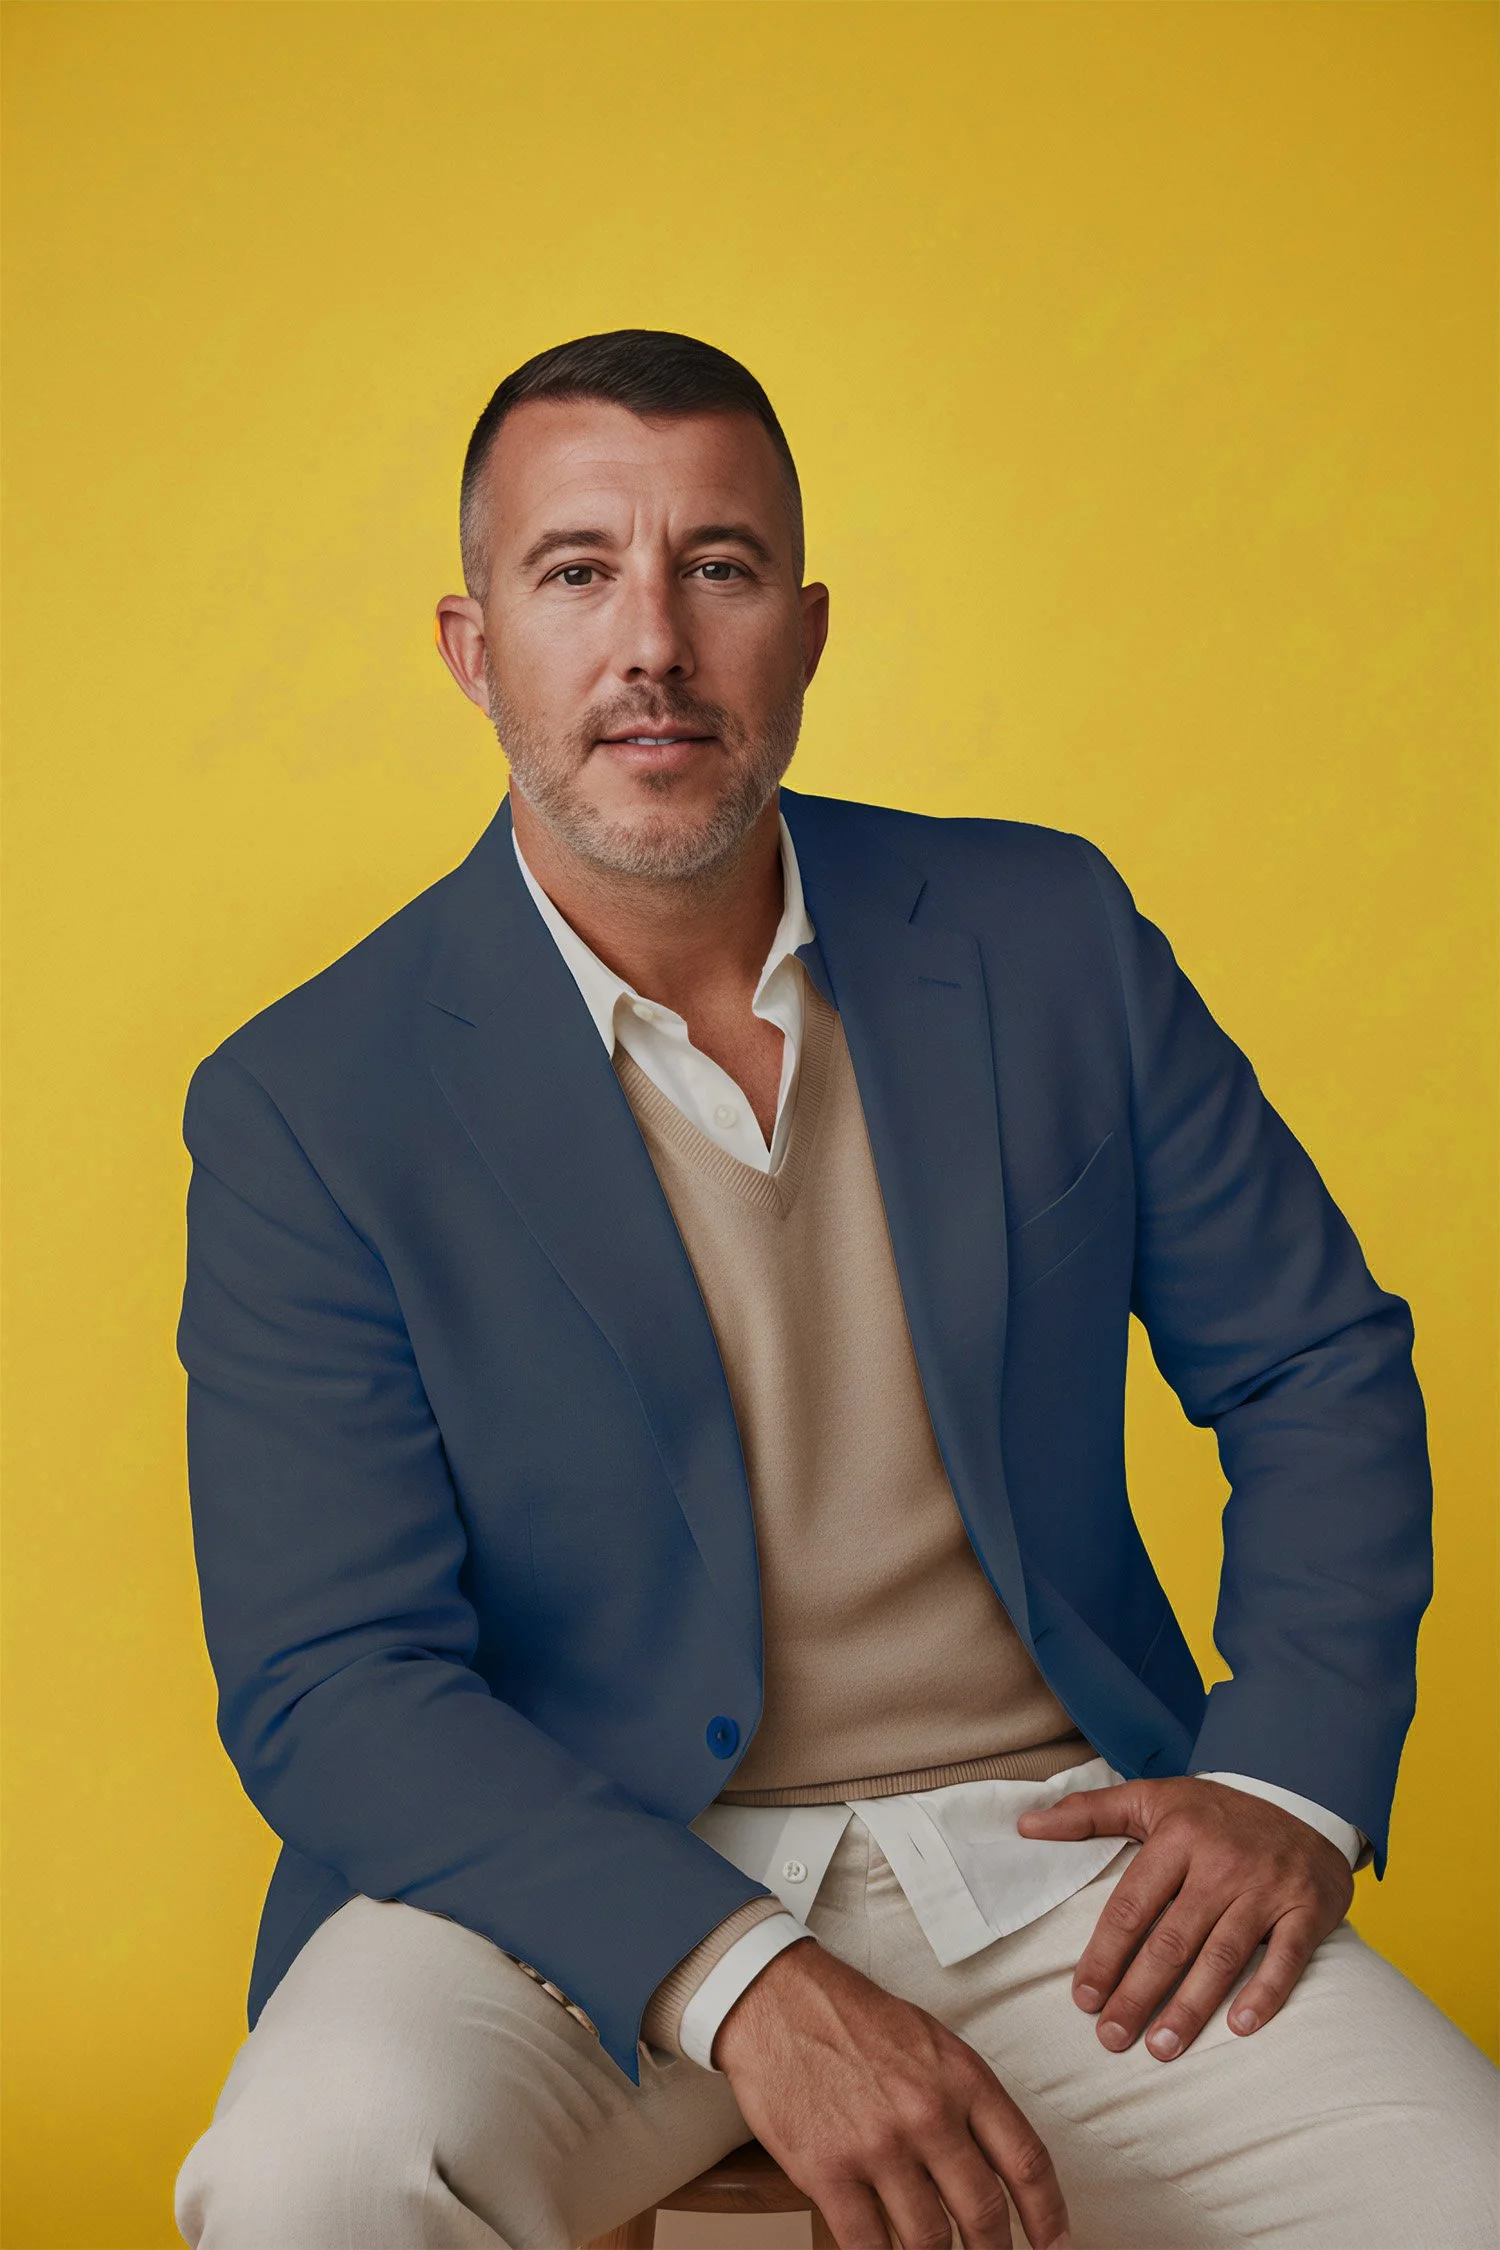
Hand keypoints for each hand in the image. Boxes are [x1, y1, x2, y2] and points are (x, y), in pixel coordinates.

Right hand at [712, 1939, 1072, 2249]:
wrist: (778, 1999)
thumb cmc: (854, 2018)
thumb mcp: (931, 2043)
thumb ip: (966, 2101)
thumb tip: (993, 2166)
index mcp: (962, 2078)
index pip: (1026, 2162)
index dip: (1049, 2218)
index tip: (1056, 2247)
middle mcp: (929, 2114)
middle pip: (984, 2214)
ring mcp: (879, 2146)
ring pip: (930, 2241)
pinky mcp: (829, 2171)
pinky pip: (869, 2246)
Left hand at [1016, 1776, 1353, 2061]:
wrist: (1302, 1802)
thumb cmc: (1213, 1812)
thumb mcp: (1151, 1798)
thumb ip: (1087, 1814)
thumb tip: (1024, 1826)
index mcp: (1177, 1836)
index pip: (1131, 1906)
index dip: (1104, 1955)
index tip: (1082, 1999)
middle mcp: (1221, 1863)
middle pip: (1171, 1941)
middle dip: (1138, 1994)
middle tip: (1111, 2038)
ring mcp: (1266, 1888)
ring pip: (1222, 1957)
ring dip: (1190, 2008)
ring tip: (1160, 2049)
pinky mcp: (1306, 1909)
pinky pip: (1286, 1958)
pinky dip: (1265, 1994)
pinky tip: (1239, 2027)